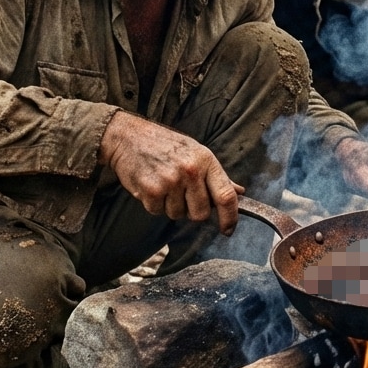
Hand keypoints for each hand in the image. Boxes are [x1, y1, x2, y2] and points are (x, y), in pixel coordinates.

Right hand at [98, 111, 243, 234]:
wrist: (128, 137)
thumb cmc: (164, 145)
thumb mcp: (196, 153)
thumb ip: (217, 176)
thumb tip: (239, 192)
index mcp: (206, 160)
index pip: (226, 196)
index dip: (230, 218)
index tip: (228, 230)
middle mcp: (191, 170)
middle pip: (200, 214)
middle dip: (192, 211)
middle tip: (181, 193)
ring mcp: (171, 180)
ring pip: (178, 215)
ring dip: (170, 206)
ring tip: (163, 183)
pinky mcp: (151, 190)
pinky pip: (158, 212)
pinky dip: (154, 204)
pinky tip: (150, 185)